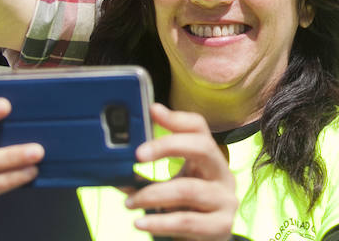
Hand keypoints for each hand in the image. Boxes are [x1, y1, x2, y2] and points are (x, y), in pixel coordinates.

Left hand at [124, 103, 236, 240]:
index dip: (176, 118)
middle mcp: (223, 174)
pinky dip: (160, 222)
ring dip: (153, 194)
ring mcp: (225, 200)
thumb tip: (113, 168)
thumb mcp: (170, 187)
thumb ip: (147, 176)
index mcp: (210, 159)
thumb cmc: (186, 211)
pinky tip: (141, 224)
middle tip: (138, 155)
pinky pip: (186, 221)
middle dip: (168, 146)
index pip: (199, 128)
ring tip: (130, 203)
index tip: (151, 111)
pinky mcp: (220, 227)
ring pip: (188, 188)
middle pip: (203, 146)